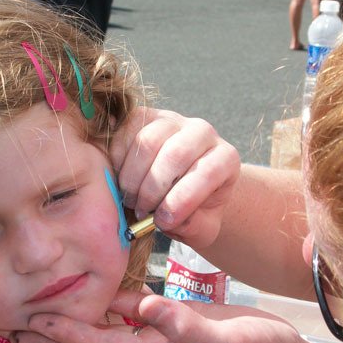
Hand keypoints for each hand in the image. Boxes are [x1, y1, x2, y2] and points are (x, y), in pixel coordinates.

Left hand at [13, 289, 305, 342]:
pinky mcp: (176, 323)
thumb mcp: (228, 341)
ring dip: (77, 323)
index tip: (30, 322)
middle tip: (18, 326)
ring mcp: (163, 336)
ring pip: (109, 329)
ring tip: (47, 311)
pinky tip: (102, 294)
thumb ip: (188, 328)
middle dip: (57, 337)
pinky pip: (133, 314)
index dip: (64, 335)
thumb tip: (147, 309)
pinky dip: (111, 306)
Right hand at [111, 108, 239, 247]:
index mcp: (225, 158)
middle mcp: (203, 132)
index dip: (182, 200)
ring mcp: (172, 120)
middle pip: (174, 154)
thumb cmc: (195, 209)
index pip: (207, 173)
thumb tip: (166, 219)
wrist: (181, 189)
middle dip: (152, 190)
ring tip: (131, 201)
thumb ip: (191, 225)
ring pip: (147, 141)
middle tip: (141, 213)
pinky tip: (120, 181)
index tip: (162, 222)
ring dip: (133, 178)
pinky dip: (117, 160)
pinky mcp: (145, 116)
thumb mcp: (202, 226)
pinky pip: (126, 132)